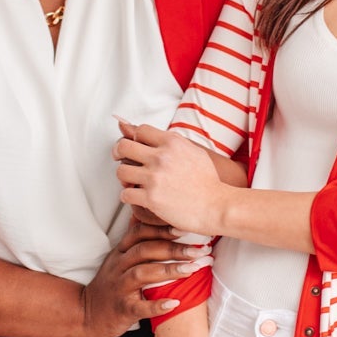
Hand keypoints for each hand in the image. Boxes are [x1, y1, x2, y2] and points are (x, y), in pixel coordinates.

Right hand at [80, 224, 208, 336]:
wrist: (89, 314)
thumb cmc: (110, 285)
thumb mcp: (118, 258)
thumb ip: (133, 239)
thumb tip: (143, 213)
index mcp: (120, 253)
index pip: (139, 233)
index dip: (161, 229)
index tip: (184, 227)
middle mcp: (118, 267)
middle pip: (144, 250)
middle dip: (173, 248)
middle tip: (198, 250)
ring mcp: (118, 288)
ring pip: (141, 274)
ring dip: (168, 270)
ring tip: (191, 270)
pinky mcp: (121, 309)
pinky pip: (139, 306)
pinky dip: (157, 305)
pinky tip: (175, 303)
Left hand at [114, 120, 231, 233]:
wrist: (217, 206)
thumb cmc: (208, 181)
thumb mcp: (194, 151)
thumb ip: (172, 142)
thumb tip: (155, 134)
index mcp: (172, 142)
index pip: (140, 131)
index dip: (134, 138)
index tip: (133, 147)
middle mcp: (161, 157)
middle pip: (124, 147)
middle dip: (119, 153)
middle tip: (121, 160)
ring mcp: (155, 177)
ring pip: (121, 171)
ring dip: (124, 178)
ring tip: (131, 182)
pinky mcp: (151, 198)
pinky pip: (125, 194)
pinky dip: (128, 197)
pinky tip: (136, 198)